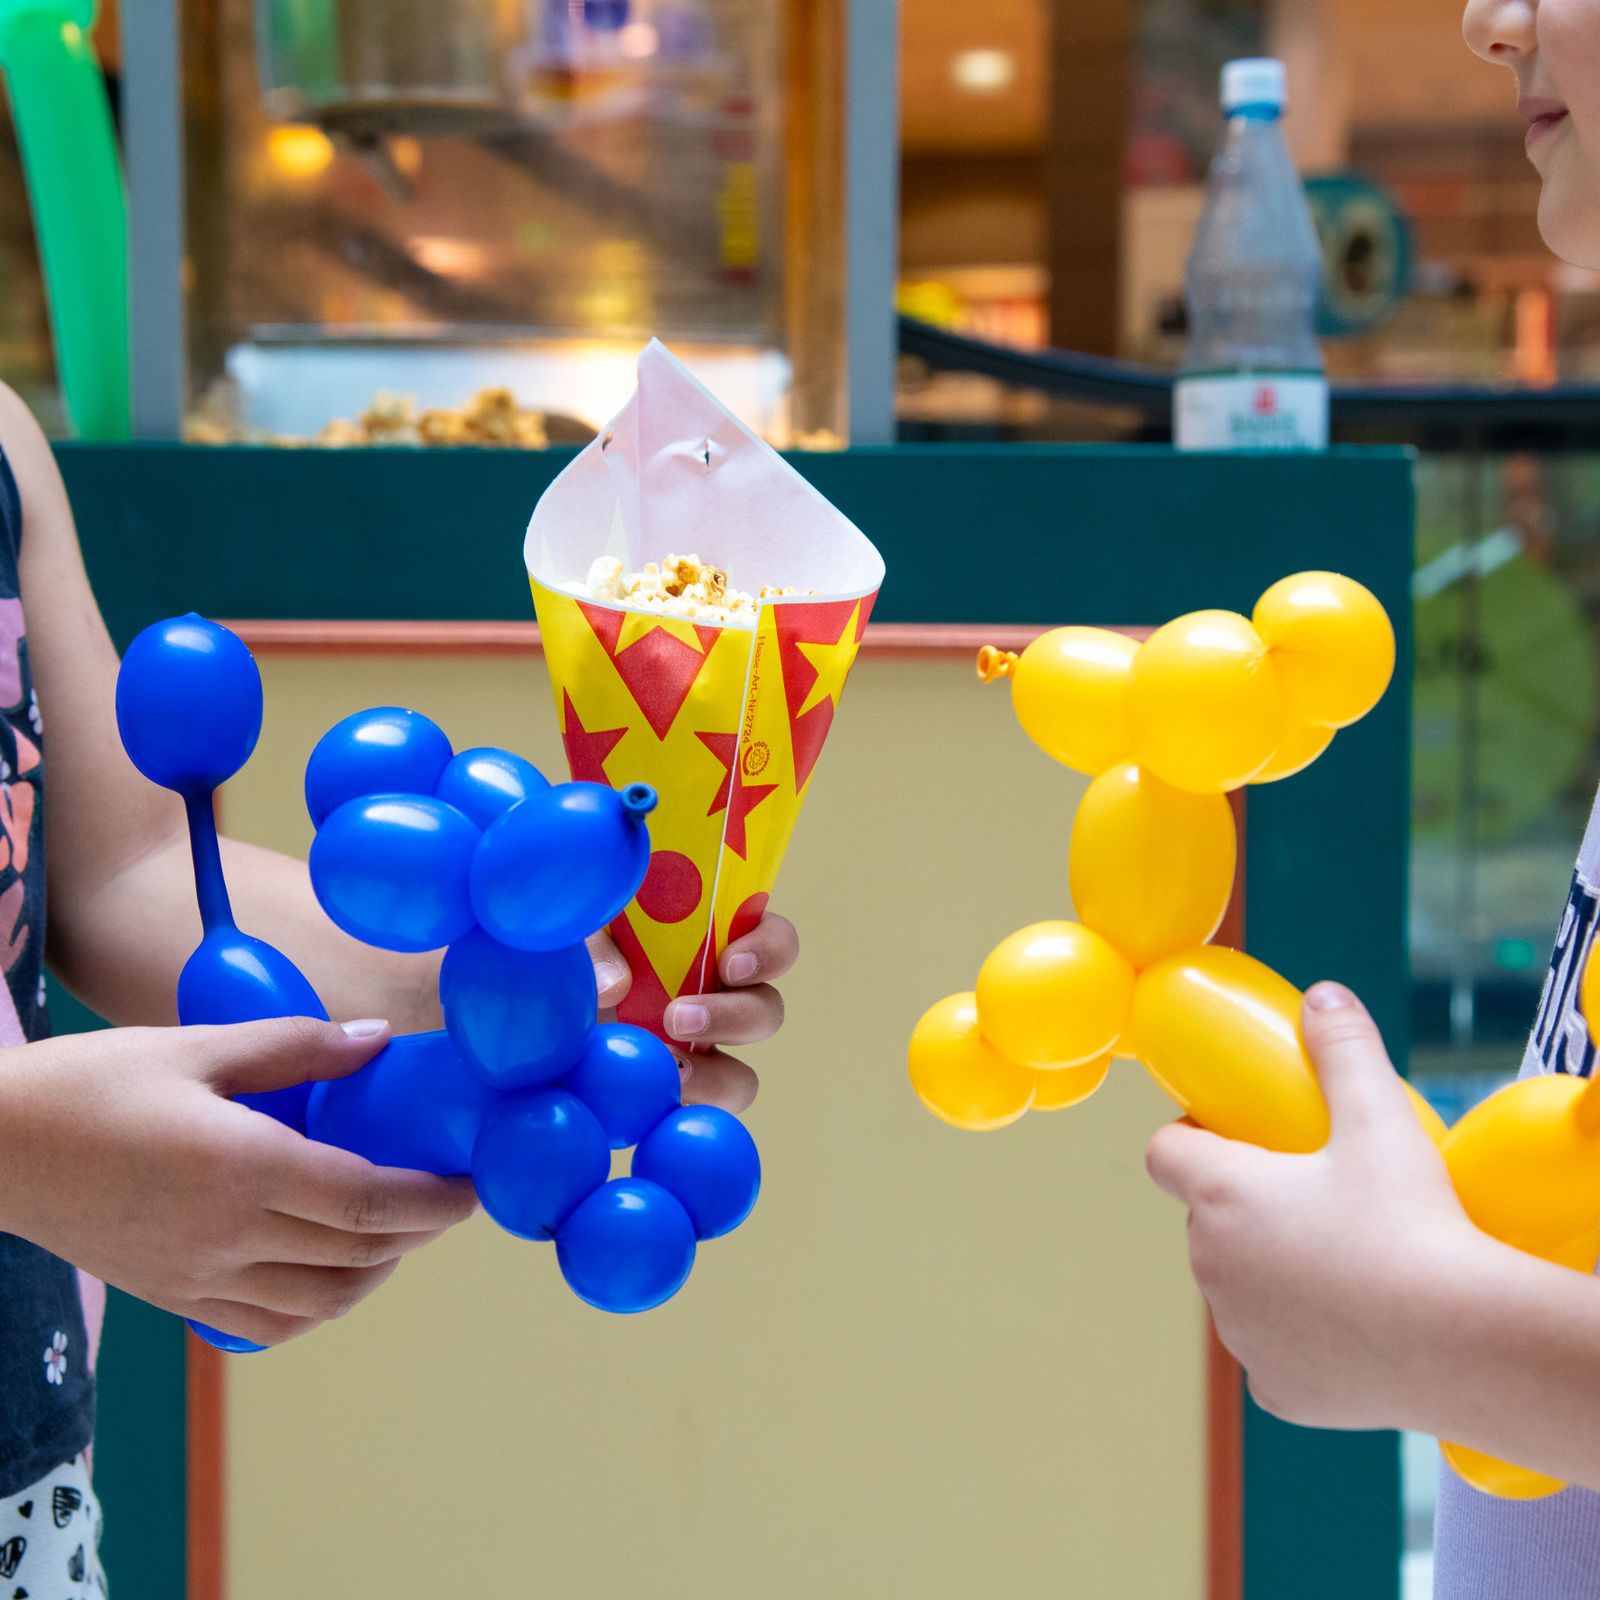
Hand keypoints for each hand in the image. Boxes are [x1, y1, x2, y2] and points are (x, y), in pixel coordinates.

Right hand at [0, 1017, 476, 1347]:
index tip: (472, 1186)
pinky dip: (320, 1306)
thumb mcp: (197, 1046)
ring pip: (322, 1302)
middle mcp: (227, 1234)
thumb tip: (380, 1041)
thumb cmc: (93, 1086)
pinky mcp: (176, 1297)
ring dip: (377, 1271)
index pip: (367, 1201)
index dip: (434, 1201)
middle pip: (357, 1253)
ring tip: (398, 1229)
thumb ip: (297, 1047)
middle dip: (419, 1230)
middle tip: (448, 1197)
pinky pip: (268, 1326)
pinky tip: (332, 1268)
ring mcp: (200, 1276)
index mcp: (241, 1167)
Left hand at [588, 912, 797, 1113]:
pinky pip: (699, 1119)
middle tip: (678, 1018)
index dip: (768, 951)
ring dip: (712, 1077)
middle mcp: (719, 1003)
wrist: (542, 1024)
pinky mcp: (678, 1098)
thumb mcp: (580, 936)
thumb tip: (616, 986)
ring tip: (666, 1070)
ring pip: (742, 1077)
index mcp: (713, 946)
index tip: (730, 964)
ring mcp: (701, 1058)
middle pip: (766, 1011)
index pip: (773, 940)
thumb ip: (598, 948)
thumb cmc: (575, 959)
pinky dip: (682, 1112)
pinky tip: (650, 1103)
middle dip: (733, 1017)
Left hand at [1144, 982, 1492, 1431]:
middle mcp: (1210, 1266)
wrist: (1465, 1342)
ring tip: (1339, 1261)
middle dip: (1242, 1207)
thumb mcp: (1379, 1119)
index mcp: (1218, 1196)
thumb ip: (1343, 1049)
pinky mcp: (1275, 1390)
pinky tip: (1347, 1328)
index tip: (1236, 1135)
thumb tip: (1323, 995)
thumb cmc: (1413, 1223)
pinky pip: (1273, 1354)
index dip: (1192, 1138)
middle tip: (1312, 1197)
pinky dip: (1299, 1341)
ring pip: (1239, 1289)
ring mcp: (1240, 1333)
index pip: (1164, 1153)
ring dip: (1268, 1272)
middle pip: (1205, 1221)